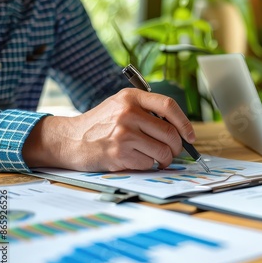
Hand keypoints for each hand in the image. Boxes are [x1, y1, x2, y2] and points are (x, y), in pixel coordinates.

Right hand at [23, 89, 194, 170]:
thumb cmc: (101, 124)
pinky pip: (149, 163)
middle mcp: (128, 113)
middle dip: (177, 146)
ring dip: (165, 158)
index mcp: (131, 97)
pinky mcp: (119, 154)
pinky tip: (138, 160)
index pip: (168, 106)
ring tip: (159, 158)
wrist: (71, 139)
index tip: (190, 135)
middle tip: (174, 150)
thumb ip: (147, 111)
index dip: (185, 123)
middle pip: (169, 132)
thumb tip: (180, 130)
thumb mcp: (121, 106)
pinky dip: (148, 165)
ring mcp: (123, 134)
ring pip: (163, 150)